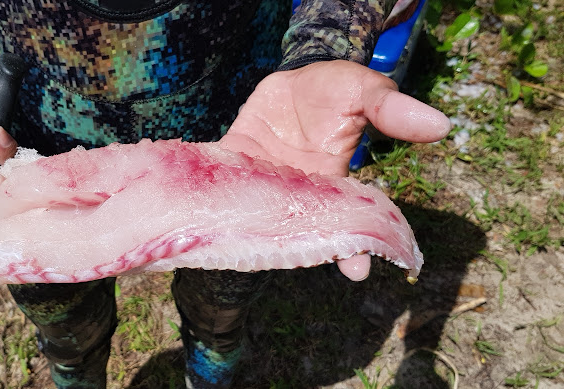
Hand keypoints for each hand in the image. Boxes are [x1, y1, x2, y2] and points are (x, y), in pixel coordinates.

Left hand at [220, 60, 450, 279]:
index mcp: (335, 185)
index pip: (348, 220)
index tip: (358, 270)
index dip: (356, 246)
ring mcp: (266, 184)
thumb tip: (440, 126)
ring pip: (267, 218)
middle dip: (315, 251)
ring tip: (273, 255)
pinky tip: (224, 219)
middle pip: (306, 230)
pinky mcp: (234, 170)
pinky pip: (229, 191)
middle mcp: (301, 194)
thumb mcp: (362, 90)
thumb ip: (391, 109)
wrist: (283, 85)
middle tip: (332, 269)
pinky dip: (225, 203)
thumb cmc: (328, 92)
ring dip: (268, 235)